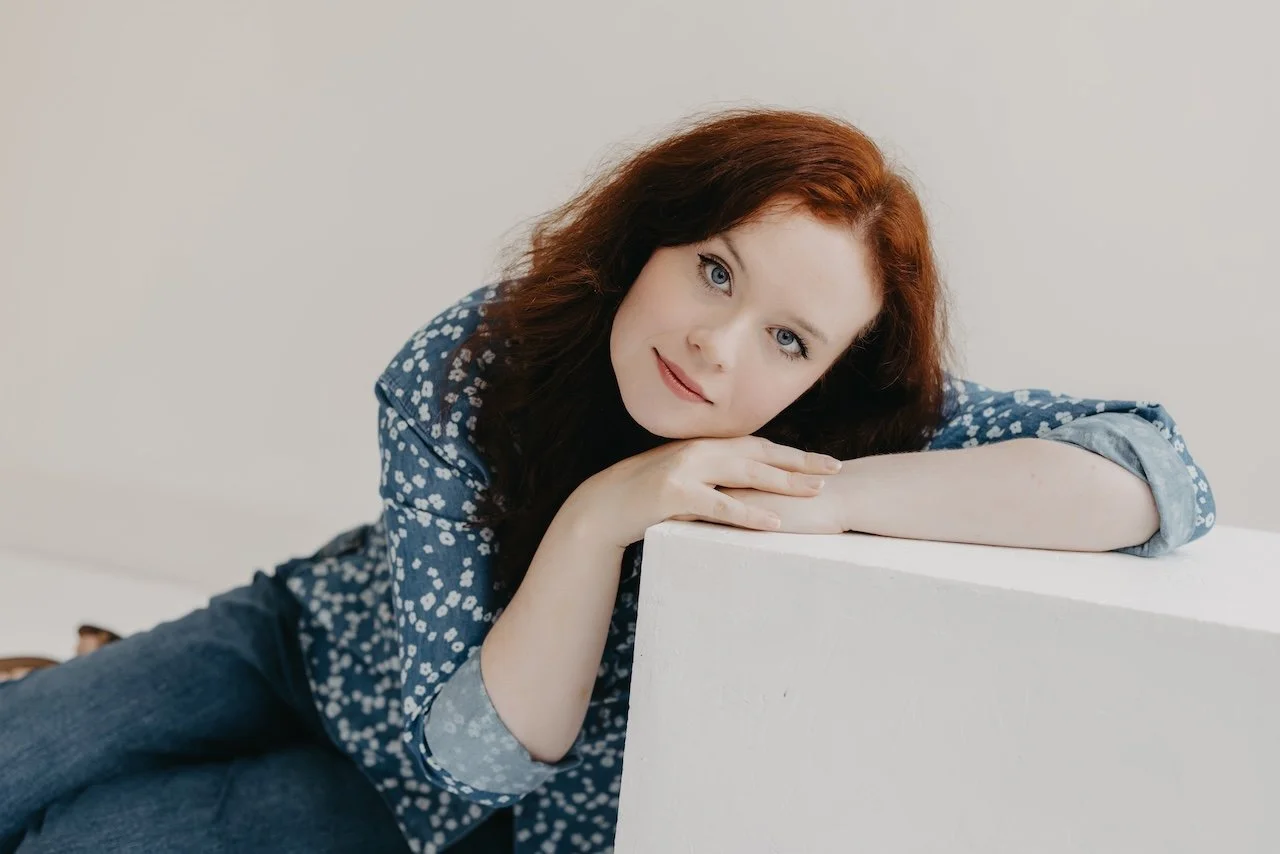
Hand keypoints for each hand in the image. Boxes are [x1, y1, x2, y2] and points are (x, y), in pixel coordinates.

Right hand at [570, 436, 843, 548]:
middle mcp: (700, 451)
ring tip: (814, 491)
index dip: (793, 453)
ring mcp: (686, 469)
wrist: (604, 505)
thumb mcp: (684, 478)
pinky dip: (748, 513)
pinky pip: (720, 505)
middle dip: (799, 463)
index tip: (824, 461)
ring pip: (745, 474)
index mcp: (705, 446)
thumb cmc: (646, 495)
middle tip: (834, 470)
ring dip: (783, 482)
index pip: (758, 446)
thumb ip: (714, 476)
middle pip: (760, 455)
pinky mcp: (675, 493)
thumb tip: (749, 484)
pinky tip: (773, 522)